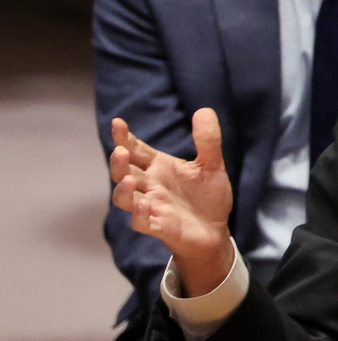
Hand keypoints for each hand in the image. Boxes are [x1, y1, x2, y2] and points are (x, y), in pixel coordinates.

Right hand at [110, 108, 234, 296]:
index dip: (124, 138)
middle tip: (120, 151)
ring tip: (129, 180)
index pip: (136, 150)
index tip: (117, 123)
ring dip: (123, 189)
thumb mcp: (212, 165)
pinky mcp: (159, 227)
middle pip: (124, 172)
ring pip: (125, 198)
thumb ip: (208, 141)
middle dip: (119, 163)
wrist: (216, 230)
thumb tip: (204, 110)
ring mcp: (152, 207)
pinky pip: (142, 223)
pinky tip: (145, 204)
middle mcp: (150, 186)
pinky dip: (140, 214)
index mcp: (159, 167)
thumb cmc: (208, 196)